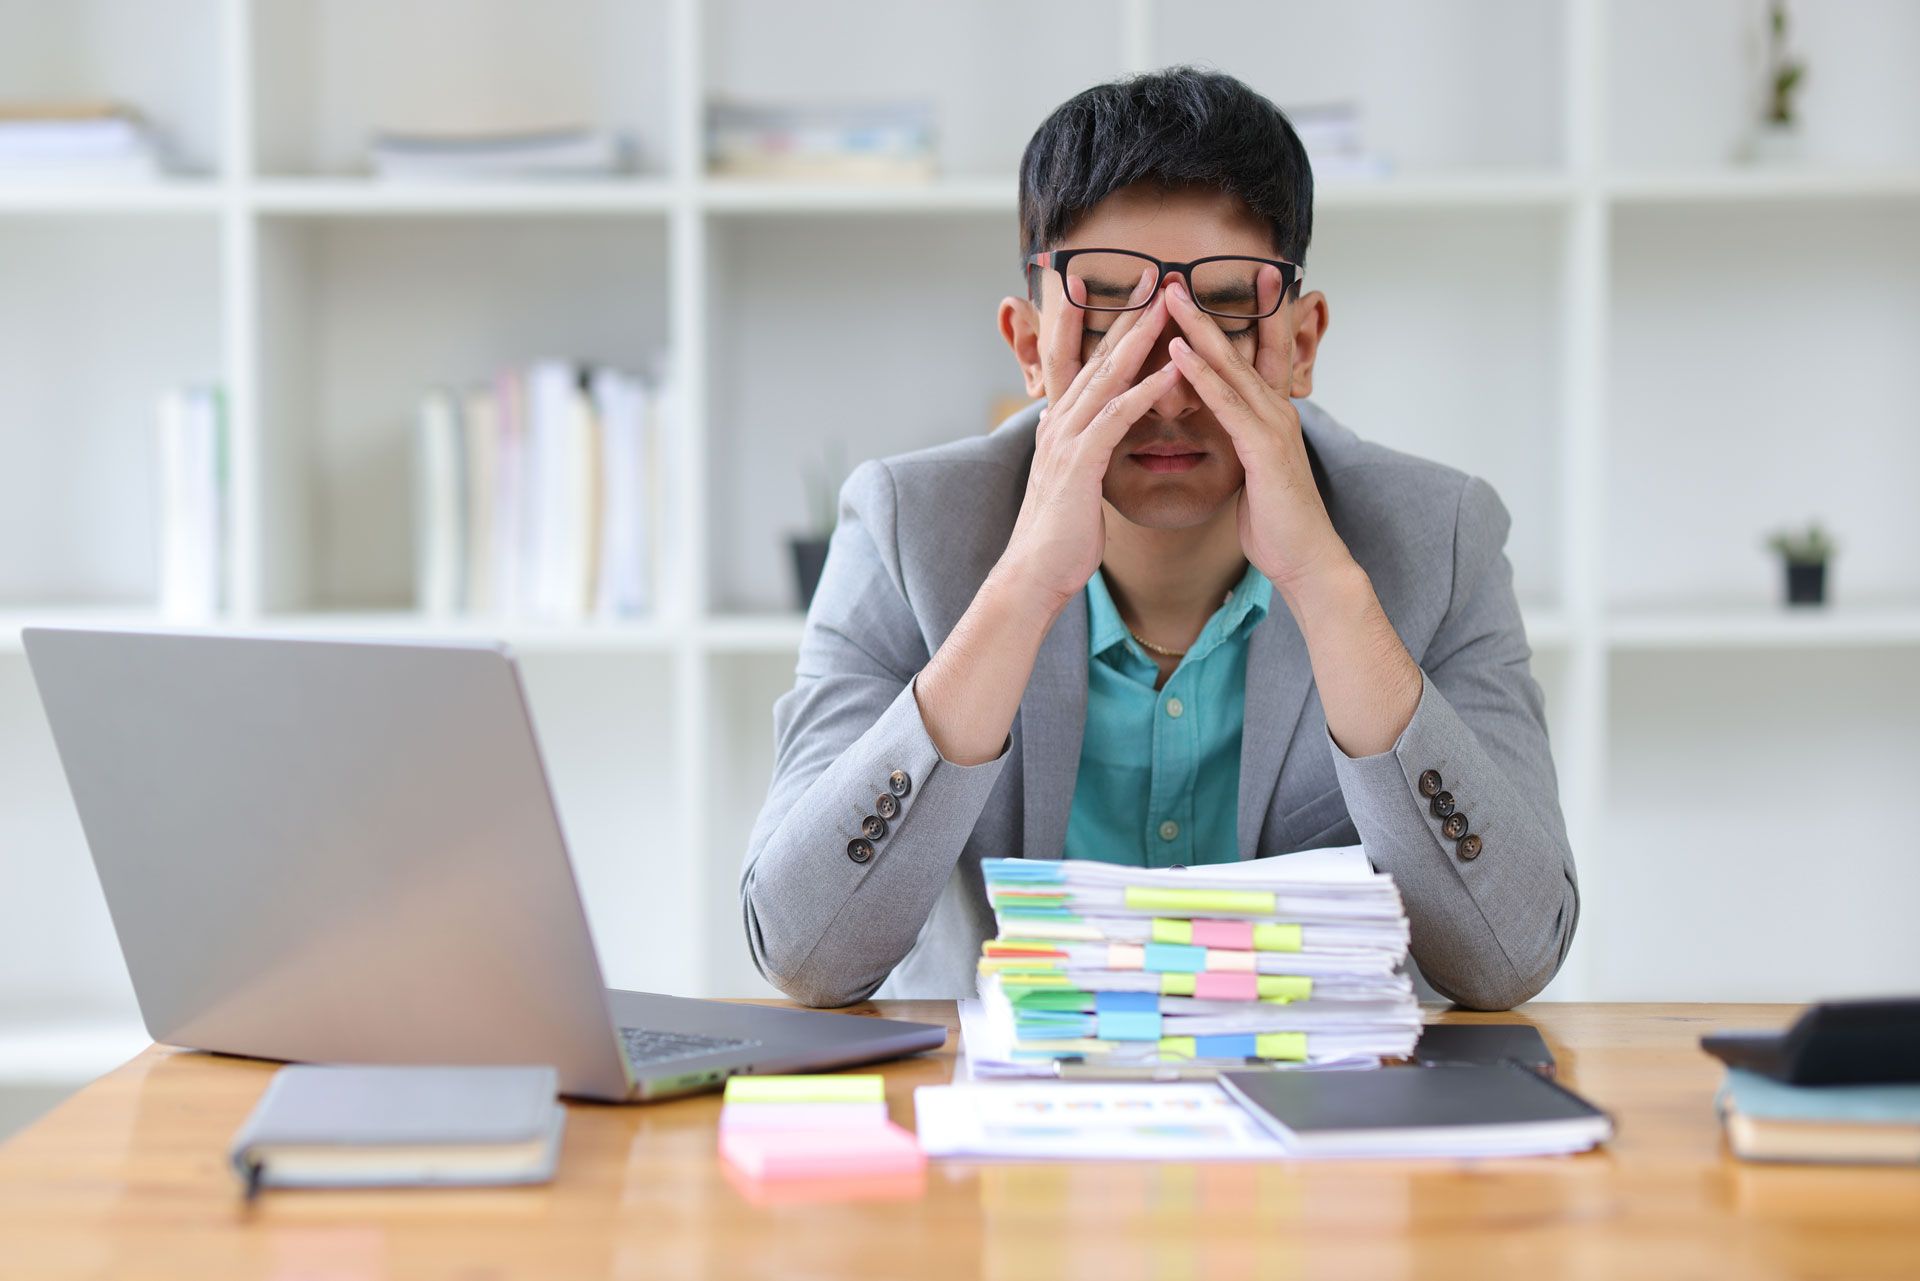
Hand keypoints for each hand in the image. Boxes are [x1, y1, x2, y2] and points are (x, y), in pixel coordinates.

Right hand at [998, 265, 1184, 610]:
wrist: (1034, 574)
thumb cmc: (1058, 535)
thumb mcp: (1066, 480)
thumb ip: (1072, 448)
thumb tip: (1069, 428)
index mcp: (1058, 424)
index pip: (1080, 359)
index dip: (1100, 321)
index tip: (1123, 288)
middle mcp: (1059, 422)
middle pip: (1095, 354)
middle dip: (1124, 310)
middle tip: (1152, 272)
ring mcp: (1068, 439)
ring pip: (1107, 375)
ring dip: (1140, 336)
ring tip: (1169, 303)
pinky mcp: (1082, 462)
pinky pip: (1118, 416)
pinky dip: (1146, 390)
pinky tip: (1174, 370)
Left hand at [1162, 268, 1351, 593]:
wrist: (1306, 559)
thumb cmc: (1278, 523)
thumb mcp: (1256, 474)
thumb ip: (1244, 445)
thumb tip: (1229, 435)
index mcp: (1272, 416)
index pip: (1258, 356)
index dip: (1244, 317)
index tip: (1224, 284)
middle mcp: (1277, 411)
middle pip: (1239, 349)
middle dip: (1206, 311)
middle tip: (1178, 276)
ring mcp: (1273, 426)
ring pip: (1231, 367)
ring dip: (1197, 329)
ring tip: (1169, 297)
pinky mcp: (1263, 447)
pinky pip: (1226, 403)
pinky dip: (1201, 375)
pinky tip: (1177, 352)